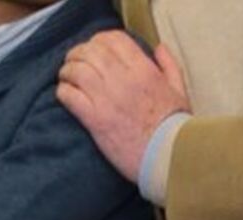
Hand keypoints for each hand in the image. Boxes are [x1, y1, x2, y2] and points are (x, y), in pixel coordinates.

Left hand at [57, 33, 190, 182]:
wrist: (166, 156)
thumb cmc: (174, 126)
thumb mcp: (179, 89)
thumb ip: (169, 65)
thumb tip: (158, 48)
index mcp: (144, 69)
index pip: (114, 39)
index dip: (99, 40)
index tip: (94, 48)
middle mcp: (124, 79)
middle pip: (91, 52)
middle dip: (78, 53)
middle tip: (73, 61)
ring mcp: (107, 99)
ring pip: (77, 71)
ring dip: (67, 71)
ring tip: (65, 77)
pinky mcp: (95, 120)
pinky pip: (70, 96)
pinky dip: (63, 91)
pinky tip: (64, 94)